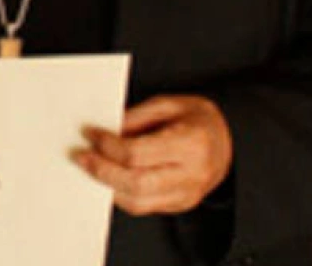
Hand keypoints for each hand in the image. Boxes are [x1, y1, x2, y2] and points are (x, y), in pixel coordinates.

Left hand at [71, 94, 232, 214]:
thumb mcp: (169, 104)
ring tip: (91, 167)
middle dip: (102, 170)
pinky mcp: (179, 204)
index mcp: (191, 144)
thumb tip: (105, 129)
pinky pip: (143, 206)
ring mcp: (187, 194)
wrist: (229, 141)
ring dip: (107, 185)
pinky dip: (121, 193)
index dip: (107, 145)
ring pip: (137, 202)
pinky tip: (109, 177)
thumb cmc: (199, 120)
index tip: (90, 134)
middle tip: (82, 156)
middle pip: (135, 184)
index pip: (137, 153)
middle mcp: (191, 174)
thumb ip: (136, 117)